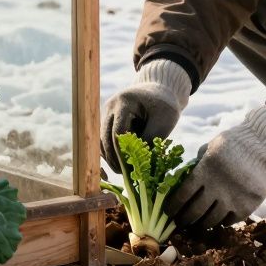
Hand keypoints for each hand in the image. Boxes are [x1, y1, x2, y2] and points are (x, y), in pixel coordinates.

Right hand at [100, 58, 191, 172]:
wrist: (158, 91)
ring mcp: (107, 113)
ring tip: (121, 171)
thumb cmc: (164, 106)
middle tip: (123, 174)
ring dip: (109, 156)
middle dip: (113, 157)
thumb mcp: (164, 121)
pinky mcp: (108, 120)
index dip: (122, 152)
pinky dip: (109, 152)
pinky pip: (104, 139)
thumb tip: (138, 163)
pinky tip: (118, 164)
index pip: (117, 131)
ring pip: (101, 139)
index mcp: (124, 101)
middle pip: (105, 136)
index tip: (130, 168)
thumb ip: (150, 139)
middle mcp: (111, 106)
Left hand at [165, 104, 265, 228]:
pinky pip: (230, 221)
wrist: (265, 145)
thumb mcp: (211, 148)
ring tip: (199, 223)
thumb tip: (185, 179)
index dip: (173, 206)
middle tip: (181, 222)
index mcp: (204, 171)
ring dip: (203, 223)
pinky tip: (219, 220)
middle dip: (185, 219)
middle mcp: (217, 188)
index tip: (169, 212)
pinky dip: (222, 222)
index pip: (182, 195)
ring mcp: (233, 199)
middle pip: (194, 212)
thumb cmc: (235, 143)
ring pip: (212, 220)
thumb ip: (199, 164)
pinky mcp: (247, 206)